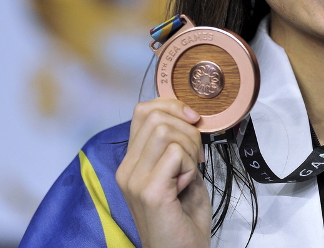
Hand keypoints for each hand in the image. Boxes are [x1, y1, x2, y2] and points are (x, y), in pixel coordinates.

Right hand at [116, 98, 211, 247]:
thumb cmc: (183, 217)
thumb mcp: (179, 172)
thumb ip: (176, 145)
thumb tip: (189, 116)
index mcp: (132, 161)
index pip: (144, 110)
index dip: (173, 106)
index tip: (193, 122)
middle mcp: (127, 169)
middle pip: (155, 116)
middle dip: (186, 129)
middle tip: (196, 156)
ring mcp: (135, 180)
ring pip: (164, 130)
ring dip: (189, 146)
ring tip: (190, 171)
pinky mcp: (149, 191)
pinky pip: (175, 153)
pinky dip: (189, 165)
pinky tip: (186, 185)